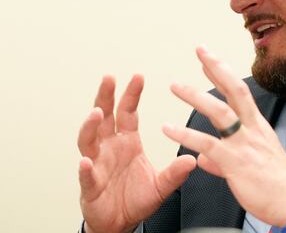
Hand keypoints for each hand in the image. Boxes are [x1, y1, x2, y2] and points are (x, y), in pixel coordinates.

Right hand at [78, 75, 196, 232]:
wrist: (120, 224)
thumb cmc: (137, 200)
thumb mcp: (162, 185)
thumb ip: (175, 173)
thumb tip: (192, 159)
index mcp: (128, 143)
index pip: (128, 113)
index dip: (132, 95)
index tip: (138, 76)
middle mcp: (109, 148)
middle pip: (104, 117)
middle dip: (105, 97)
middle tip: (109, 79)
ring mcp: (98, 165)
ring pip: (88, 141)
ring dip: (90, 126)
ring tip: (96, 113)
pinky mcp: (90, 186)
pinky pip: (86, 175)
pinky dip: (85, 169)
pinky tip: (86, 161)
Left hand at [162, 46, 285, 226]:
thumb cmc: (276, 185)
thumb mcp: (252, 165)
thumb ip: (222, 160)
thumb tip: (205, 159)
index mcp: (258, 127)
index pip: (239, 93)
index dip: (223, 74)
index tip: (209, 60)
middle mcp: (252, 129)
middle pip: (235, 91)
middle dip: (217, 68)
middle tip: (200, 52)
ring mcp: (244, 144)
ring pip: (220, 112)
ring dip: (196, 96)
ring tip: (176, 86)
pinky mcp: (235, 161)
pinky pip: (208, 144)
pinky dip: (187, 135)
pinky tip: (170, 129)